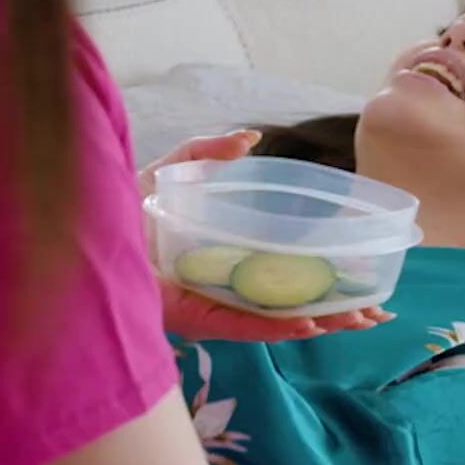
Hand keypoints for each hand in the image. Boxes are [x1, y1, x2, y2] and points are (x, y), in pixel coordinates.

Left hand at [142, 131, 394, 342]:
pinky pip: (244, 327)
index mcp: (229, 259)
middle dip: (339, 310)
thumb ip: (208, 151)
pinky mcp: (196, 319)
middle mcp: (228, 288)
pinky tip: (311, 322)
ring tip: (359, 319)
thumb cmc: (123, 208)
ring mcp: (215, 307)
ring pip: (277, 320)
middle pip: (293, 304)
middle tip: (378, 313)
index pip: (288, 273)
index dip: (329, 278)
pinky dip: (277, 325)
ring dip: (321, 321)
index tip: (367, 280)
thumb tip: (252, 137)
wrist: (87, 231)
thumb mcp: (172, 171)